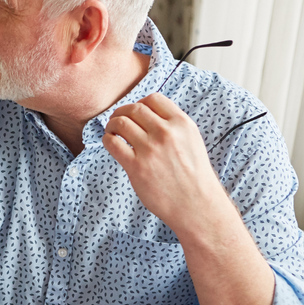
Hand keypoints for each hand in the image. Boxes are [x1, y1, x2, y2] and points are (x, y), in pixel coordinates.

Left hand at [102, 93, 226, 233]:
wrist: (196, 204)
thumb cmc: (193, 176)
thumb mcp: (191, 141)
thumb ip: (173, 126)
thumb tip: (147, 116)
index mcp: (182, 124)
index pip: (153, 99)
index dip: (139, 103)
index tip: (134, 113)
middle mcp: (166, 133)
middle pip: (134, 109)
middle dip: (122, 112)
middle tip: (117, 121)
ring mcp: (150, 149)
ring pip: (121, 123)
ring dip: (112, 125)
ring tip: (112, 132)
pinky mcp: (136, 166)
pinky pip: (113, 143)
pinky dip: (107, 140)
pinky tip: (110, 143)